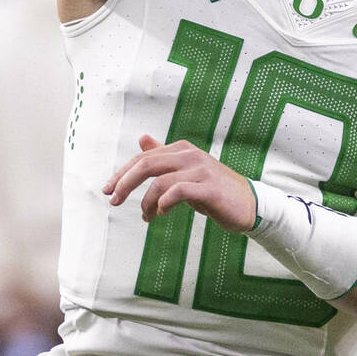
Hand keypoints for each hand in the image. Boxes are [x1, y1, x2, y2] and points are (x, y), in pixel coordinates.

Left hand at [103, 134, 256, 232]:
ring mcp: (200, 170)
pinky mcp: (209, 188)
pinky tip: (161, 213)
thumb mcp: (186, 172)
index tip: (107, 190)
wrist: (249, 204)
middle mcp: (189, 155)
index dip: (122, 173)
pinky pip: (179, 192)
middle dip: (125, 183)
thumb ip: (164, 157)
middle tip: (113, 201)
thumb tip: (142, 138)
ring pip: (160, 181)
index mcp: (181, 149)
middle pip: (147, 164)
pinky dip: (165, 203)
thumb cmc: (213, 189)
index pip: (143, 157)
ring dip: (146, 202)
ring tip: (145, 217)